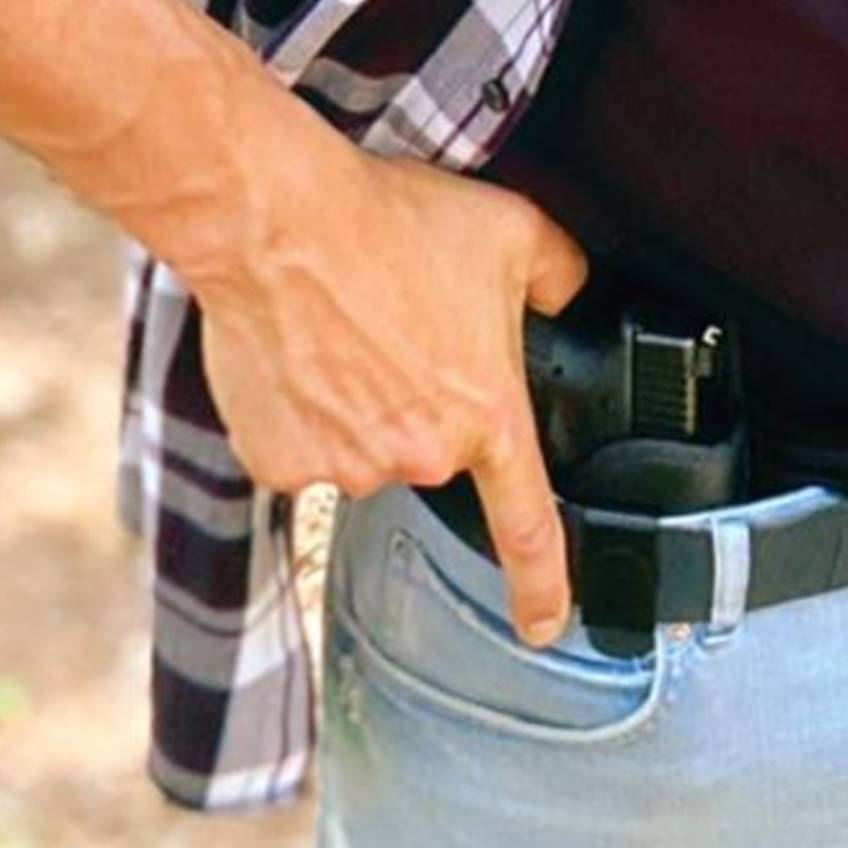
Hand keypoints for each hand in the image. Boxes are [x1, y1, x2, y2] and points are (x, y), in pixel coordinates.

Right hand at [0, 0, 594, 641]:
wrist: (276, 220)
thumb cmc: (390, 222)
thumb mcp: (511, 231)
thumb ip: (560, 277)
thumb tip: (570, 292)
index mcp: (488, 417)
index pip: (529, 527)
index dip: (544, 587)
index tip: (547, 627)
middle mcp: (421, 457)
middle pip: (430, 452)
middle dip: (419, 402)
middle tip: (398, 330)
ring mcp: (345, 466)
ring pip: (361, 451)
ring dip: (357, 405)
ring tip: (345, 330)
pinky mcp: (278, 461)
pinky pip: (299, 449)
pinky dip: (298, 413)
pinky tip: (298, 355)